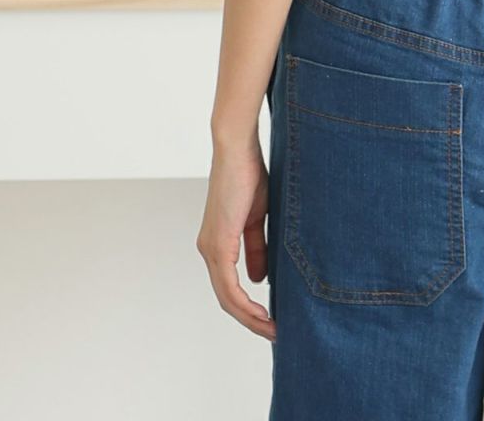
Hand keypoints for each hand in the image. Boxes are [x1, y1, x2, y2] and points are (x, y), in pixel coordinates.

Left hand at [196, 138, 275, 341]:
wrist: (237, 150)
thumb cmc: (248, 175)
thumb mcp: (258, 218)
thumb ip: (257, 247)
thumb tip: (258, 279)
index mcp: (218, 243)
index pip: (230, 287)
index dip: (249, 308)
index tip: (272, 319)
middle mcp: (209, 249)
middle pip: (226, 299)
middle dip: (251, 320)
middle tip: (275, 333)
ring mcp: (211, 248)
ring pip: (226, 297)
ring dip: (249, 317)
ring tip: (272, 329)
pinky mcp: (218, 243)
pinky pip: (228, 285)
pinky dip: (244, 304)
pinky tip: (261, 312)